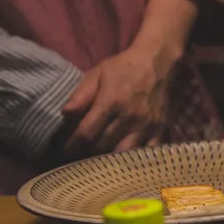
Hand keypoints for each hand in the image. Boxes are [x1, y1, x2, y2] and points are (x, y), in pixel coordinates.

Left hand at [61, 44, 175, 154]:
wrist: (156, 61)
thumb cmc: (123, 67)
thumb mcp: (97, 74)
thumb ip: (81, 94)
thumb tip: (64, 113)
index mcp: (111, 102)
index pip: (87, 132)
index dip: (73, 145)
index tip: (66, 150)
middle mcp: (129, 117)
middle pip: (103, 145)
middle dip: (88, 152)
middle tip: (79, 155)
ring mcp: (146, 125)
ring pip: (123, 153)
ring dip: (109, 159)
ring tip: (100, 162)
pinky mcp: (159, 129)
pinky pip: (147, 152)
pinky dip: (135, 160)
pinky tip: (125, 161)